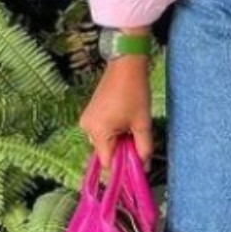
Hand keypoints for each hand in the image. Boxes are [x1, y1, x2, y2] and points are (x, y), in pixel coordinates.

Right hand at [79, 58, 154, 174]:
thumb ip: (143, 148)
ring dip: (118, 141)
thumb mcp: (142, 123)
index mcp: (98, 132)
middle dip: (121, 152)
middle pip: (105, 153)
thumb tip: (143, 167)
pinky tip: (124, 121)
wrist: (125, 64)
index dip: (122, 167)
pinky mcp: (90, 113)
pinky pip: (101, 132)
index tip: (136, 165)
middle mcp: (87, 128)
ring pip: (104, 143)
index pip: (107, 163)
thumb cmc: (135, 92)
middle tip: (137, 140)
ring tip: (131, 126)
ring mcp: (86, 120)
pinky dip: (112, 132)